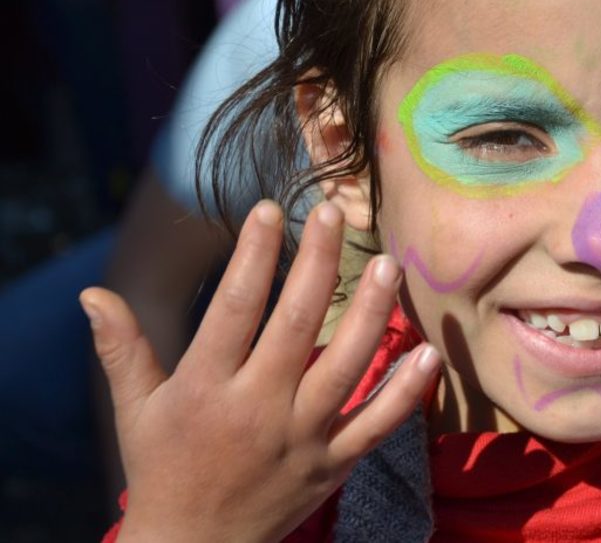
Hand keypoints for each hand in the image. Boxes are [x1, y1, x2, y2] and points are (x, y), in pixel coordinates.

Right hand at [81, 200, 440, 542]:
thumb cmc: (163, 468)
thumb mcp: (136, 410)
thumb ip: (124, 349)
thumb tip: (93, 294)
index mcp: (205, 389)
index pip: (235, 307)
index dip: (255, 254)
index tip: (272, 209)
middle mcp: (256, 409)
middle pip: (295, 324)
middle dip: (319, 263)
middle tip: (338, 213)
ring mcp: (300, 437)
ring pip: (345, 366)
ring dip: (371, 314)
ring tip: (389, 265)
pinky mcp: (333, 463)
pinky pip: (378, 423)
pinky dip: (407, 391)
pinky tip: (430, 352)